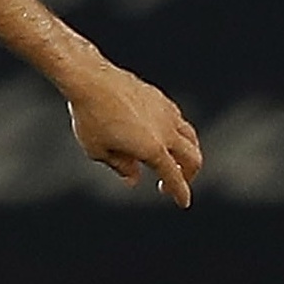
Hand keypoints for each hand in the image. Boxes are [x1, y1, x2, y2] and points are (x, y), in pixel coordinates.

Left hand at [69, 64, 201, 206]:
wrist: (92, 81)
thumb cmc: (90, 117)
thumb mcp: (98, 151)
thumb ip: (120, 167)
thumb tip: (134, 179)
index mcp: (152, 148)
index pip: (174, 176)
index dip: (181, 192)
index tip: (183, 203)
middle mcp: (166, 131)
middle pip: (192, 157)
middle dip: (189, 174)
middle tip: (175, 183)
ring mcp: (167, 113)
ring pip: (191, 137)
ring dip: (188, 153)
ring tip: (174, 162)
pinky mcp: (162, 100)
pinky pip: (179, 121)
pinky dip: (179, 135)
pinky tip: (166, 138)